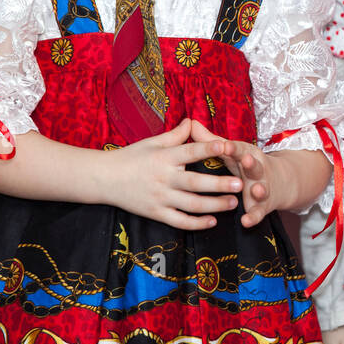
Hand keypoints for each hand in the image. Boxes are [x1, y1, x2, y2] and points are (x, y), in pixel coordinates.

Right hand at [105, 118, 241, 228]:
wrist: (103, 178)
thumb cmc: (130, 157)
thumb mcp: (151, 142)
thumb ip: (176, 135)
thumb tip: (193, 120)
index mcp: (165, 157)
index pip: (190, 151)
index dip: (209, 149)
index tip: (227, 146)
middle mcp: (164, 178)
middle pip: (195, 183)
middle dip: (219, 184)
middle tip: (240, 184)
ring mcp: (160, 198)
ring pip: (191, 205)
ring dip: (214, 205)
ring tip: (233, 203)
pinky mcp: (155, 213)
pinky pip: (179, 221)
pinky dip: (196, 223)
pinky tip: (212, 222)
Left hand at [188, 119, 279, 226]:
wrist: (280, 182)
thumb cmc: (246, 164)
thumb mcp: (233, 152)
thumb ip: (212, 141)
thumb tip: (190, 124)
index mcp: (247, 155)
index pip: (239, 150)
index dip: (233, 148)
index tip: (225, 145)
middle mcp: (257, 171)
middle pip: (255, 166)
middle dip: (251, 163)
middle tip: (246, 160)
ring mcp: (262, 188)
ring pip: (261, 189)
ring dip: (259, 190)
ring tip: (256, 190)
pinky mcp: (263, 206)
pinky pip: (258, 213)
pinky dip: (253, 217)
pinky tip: (246, 221)